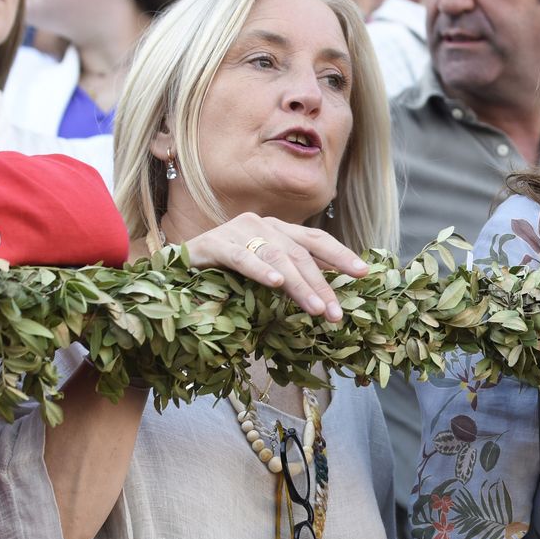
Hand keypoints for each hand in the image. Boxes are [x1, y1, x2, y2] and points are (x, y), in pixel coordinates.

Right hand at [182, 212, 367, 320]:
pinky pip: (242, 258)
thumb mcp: (265, 271)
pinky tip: (277, 283)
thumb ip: (293, 273)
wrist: (176, 267)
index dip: (341, 255)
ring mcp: (238, 231)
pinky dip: (261, 270)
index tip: (364, 273)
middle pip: (301, 254)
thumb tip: (330, 289)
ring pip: (278, 258)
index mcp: (278, 229)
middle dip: (323, 284)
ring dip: (300, 285)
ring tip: (316, 308)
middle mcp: (263, 225)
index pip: (316, 240)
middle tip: (336, 313)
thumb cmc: (225, 272)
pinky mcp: (214, 244)